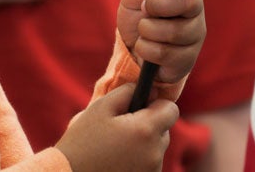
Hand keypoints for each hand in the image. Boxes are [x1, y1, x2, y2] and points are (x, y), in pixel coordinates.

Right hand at [55, 84, 177, 171]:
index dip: (156, 104)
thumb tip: (150, 91)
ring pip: (156, 148)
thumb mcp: (101, 107)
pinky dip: (138, 160)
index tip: (140, 107)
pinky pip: (149, 164)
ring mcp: (151, 171)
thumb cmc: (83, 141)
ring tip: (115, 147)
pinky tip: (117, 160)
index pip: (171, 109)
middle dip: (148, 125)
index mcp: (145, 130)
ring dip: (142, 144)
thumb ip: (128, 92)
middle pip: (164, 130)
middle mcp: (154, 153)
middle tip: (120, 128)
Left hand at [117, 0, 211, 84]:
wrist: (131, 49)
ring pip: (175, 31)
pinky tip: (146, 46)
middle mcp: (196, 10)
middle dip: (158, 5)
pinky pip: (166, 53)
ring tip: (143, 30)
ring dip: (148, 29)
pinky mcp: (188, 58)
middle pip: (190, 2)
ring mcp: (195, 35)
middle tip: (145, 9)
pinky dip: (146, 48)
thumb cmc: (137, 16)